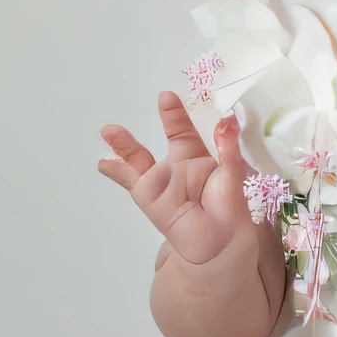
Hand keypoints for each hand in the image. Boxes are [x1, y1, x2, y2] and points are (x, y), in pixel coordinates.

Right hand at [98, 97, 255, 268]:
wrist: (220, 240)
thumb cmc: (230, 205)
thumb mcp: (234, 172)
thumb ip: (228, 146)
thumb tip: (228, 118)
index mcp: (195, 157)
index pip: (182, 131)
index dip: (174, 114)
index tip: (166, 96)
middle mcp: (175, 167)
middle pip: (158, 142)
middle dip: (154, 124)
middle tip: (153, 102)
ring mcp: (160, 181)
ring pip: (137, 159)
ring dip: (123, 145)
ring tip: (109, 130)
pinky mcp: (149, 197)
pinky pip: (129, 181)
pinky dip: (116, 171)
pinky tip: (103, 163)